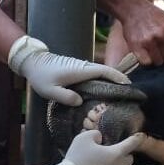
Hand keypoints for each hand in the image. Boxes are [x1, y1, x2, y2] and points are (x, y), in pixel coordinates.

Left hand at [8, 35, 128, 105]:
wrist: (33, 62)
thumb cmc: (41, 77)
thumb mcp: (50, 91)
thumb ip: (65, 97)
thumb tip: (80, 102)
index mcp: (80, 71)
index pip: (104, 71)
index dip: (117, 77)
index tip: (128, 84)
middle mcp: (84, 67)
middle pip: (106, 71)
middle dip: (119, 79)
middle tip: (130, 92)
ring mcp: (81, 67)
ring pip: (101, 71)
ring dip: (112, 79)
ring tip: (121, 92)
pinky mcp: (78, 69)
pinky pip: (95, 73)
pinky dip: (104, 79)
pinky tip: (105, 89)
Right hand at [43, 130, 144, 164]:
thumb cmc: (78, 158)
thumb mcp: (84, 138)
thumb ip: (96, 134)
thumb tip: (101, 138)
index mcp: (117, 153)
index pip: (133, 143)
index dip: (138, 138)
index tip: (141, 135)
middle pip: (129, 158)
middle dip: (124, 153)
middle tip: (112, 150)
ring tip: (103, 162)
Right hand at [120, 4, 163, 65]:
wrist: (133, 8)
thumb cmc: (155, 16)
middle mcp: (162, 35)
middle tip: (159, 47)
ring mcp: (149, 41)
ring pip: (158, 62)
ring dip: (155, 58)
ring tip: (152, 49)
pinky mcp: (137, 46)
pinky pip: (146, 62)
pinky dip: (146, 60)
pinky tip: (145, 52)